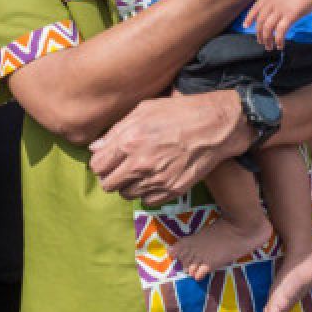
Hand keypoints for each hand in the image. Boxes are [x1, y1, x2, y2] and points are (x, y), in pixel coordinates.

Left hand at [89, 90, 246, 205]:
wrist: (216, 125)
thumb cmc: (180, 112)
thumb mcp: (145, 110)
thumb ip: (116, 130)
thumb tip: (96, 147)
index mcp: (129, 141)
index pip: (97, 166)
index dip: (101, 163)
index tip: (109, 159)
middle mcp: (140, 164)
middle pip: (108, 185)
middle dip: (112, 176)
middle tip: (123, 166)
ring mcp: (156, 179)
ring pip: (126, 194)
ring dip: (129, 184)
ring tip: (141, 170)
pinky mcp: (172, 190)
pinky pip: (147, 201)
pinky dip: (147, 192)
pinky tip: (155, 177)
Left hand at [243, 0, 311, 49]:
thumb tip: (272, 9)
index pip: (255, 8)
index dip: (250, 18)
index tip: (246, 26)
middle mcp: (271, 3)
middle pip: (261, 22)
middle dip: (260, 34)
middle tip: (262, 42)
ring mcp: (280, 10)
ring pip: (268, 29)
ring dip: (268, 40)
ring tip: (270, 47)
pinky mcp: (290, 16)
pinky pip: (280, 31)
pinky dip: (279, 40)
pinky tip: (280, 45)